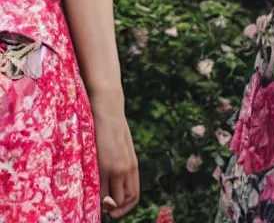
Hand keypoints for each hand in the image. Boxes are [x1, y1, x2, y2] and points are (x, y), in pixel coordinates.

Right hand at [91, 90, 139, 218]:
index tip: (115, 210)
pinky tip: (91, 194)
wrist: (108, 109)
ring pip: (114, 200)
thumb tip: (112, 182)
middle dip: (116, 210)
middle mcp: (127, 169)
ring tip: (97, 203)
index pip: (134, 195)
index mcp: (132, 164)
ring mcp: (116, 168)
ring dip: (106, 205)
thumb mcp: (121, 148)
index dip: (126, 207)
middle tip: (105, 211)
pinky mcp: (104, 165)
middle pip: (126, 200)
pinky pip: (101, 190)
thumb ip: (120, 164)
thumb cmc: (111, 128)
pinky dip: (97, 197)